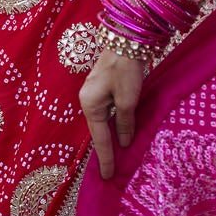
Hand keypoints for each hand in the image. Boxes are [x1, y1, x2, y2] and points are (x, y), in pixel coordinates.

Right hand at [80, 46, 146, 178]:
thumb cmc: (125, 69)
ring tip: (116, 155)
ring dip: (110, 135)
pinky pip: (108, 110)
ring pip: (104, 120)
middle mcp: (88, 99)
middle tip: (110, 171)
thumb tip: (124, 142)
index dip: (106, 158)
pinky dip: (114, 122)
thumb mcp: (127, 99)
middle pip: (98, 129)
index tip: (108, 176)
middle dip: (105, 149)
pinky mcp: (104, 85)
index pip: (99, 138)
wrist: (126, 38)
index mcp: (89, 104)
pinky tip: (120, 130)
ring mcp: (95, 91)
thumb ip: (125, 122)